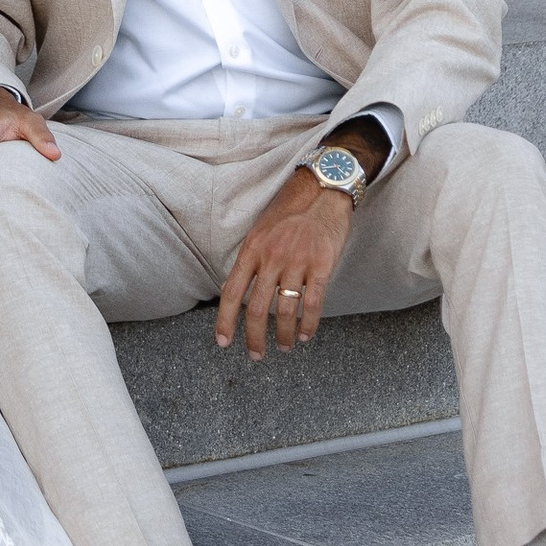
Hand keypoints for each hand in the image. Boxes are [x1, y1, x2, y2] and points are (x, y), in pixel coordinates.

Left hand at [215, 169, 358, 356]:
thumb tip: (228, 288)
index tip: (223, 343)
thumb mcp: (259, 231)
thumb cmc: (290, 211)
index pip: (232, 292)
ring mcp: (297, 262)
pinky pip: (312, 304)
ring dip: (282, 335)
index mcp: (252, 249)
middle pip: (256, 308)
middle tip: (256, 354)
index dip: (225, 321)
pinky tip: (305, 335)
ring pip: (284, 311)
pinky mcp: (322, 265)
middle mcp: (271, 257)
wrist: (323, 190)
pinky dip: (308, 325)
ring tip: (283, 347)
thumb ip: (247, 261)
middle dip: (254, 337)